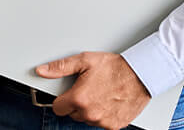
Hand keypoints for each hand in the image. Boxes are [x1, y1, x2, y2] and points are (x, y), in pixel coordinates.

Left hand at [35, 52, 150, 129]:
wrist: (140, 74)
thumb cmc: (115, 67)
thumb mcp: (85, 60)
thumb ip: (61, 67)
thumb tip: (43, 71)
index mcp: (79, 98)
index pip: (57, 108)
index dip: (62, 99)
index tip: (68, 93)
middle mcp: (90, 113)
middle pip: (72, 114)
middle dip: (77, 103)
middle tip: (88, 89)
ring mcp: (102, 121)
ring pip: (86, 119)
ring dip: (90, 110)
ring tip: (100, 93)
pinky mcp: (114, 126)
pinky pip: (101, 123)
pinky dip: (103, 114)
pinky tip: (108, 101)